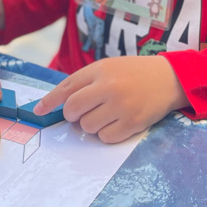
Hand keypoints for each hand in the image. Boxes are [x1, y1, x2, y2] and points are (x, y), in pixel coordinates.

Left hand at [34, 55, 188, 143]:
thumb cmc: (133, 73)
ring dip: (92, 124)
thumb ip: (84, 82)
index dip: (50, 101)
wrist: (169, 78)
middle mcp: (109, 87)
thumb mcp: (108, 68)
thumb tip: (59, 105)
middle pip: (74, 110)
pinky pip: (105, 138)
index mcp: (100, 70)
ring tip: (108, 113)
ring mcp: (122, 106)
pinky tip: (118, 122)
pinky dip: (107, 134)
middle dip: (74, 115)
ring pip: (88, 127)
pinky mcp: (133, 124)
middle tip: (84, 111)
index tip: (38, 111)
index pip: (67, 87)